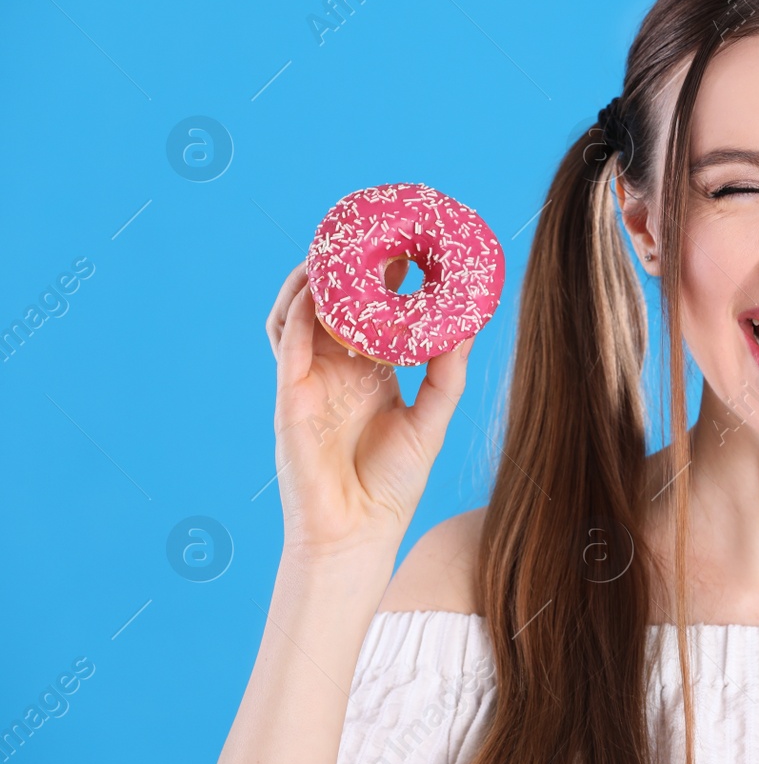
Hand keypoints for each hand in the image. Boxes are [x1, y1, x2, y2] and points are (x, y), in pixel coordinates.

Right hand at [264, 262, 473, 561]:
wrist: (358, 535)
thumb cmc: (391, 484)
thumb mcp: (431, 420)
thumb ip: (447, 374)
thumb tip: (467, 326)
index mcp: (369, 371)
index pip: (373, 310)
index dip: (388, 276)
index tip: (415, 241)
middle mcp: (336, 369)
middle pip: (334, 302)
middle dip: (348, 264)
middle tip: (374, 227)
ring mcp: (308, 380)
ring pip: (299, 314)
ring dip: (313, 279)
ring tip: (335, 246)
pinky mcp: (288, 398)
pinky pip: (286, 346)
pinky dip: (298, 314)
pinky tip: (314, 290)